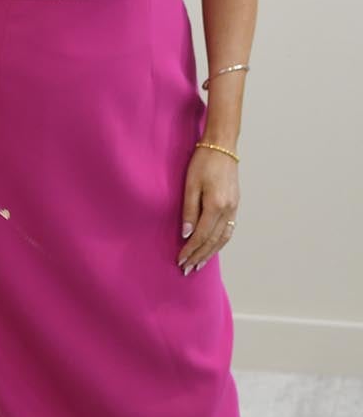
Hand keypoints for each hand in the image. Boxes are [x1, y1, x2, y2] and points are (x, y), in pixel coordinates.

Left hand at [178, 144, 239, 273]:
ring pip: (223, 238)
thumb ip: (189, 211)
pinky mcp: (235, 205)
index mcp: (216, 205)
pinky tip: (212, 248)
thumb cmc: (202, 162)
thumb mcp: (190, 185)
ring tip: (199, 264)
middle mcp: (228, 210)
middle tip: (187, 269)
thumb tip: (186, 234)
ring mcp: (234, 208)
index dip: (191, 250)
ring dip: (210, 253)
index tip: (180, 260)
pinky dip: (220, 243)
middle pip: (213, 241)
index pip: (202, 235)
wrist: (222, 146)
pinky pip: (229, 230)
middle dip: (200, 256)